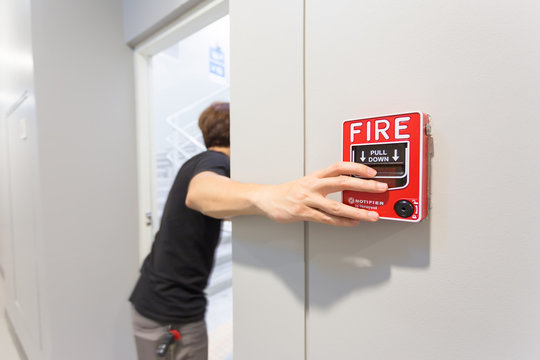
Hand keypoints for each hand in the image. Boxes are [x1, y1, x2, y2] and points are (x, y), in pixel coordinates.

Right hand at [255, 162, 387, 225]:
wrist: (266, 199)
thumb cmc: (288, 192)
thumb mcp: (307, 182)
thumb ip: (325, 184)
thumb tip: (348, 185)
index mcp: (315, 176)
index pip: (339, 166)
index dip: (356, 168)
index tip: (371, 172)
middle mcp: (312, 185)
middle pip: (342, 182)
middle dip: (364, 186)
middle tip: (380, 188)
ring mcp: (308, 200)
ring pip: (336, 206)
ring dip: (357, 211)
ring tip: (371, 215)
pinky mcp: (303, 213)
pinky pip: (326, 219)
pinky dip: (341, 222)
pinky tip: (352, 223)